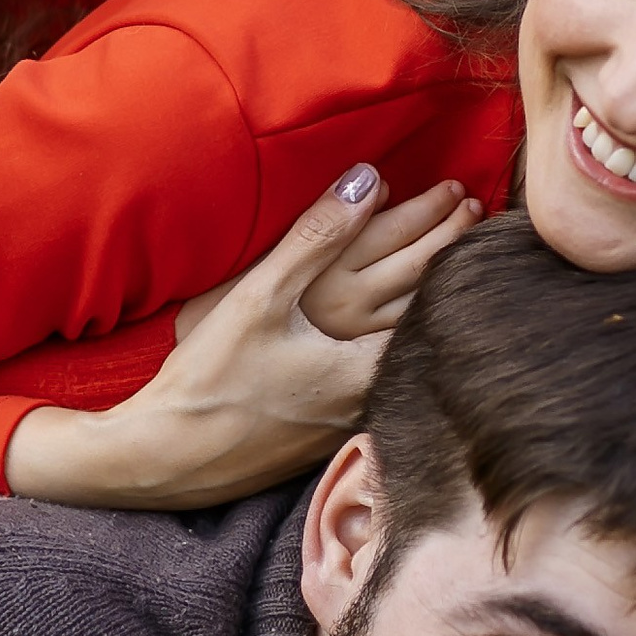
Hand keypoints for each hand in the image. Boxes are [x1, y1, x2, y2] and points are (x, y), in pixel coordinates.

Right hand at [5, 167, 481, 511]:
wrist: (166, 456)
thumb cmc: (210, 378)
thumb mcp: (261, 296)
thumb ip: (317, 236)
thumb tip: (367, 179)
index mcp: (364, 365)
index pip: (430, 294)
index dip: (450, 242)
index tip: (469, 203)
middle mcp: (370, 399)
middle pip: (424, 318)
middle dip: (445, 260)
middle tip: (469, 212)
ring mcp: (352, 421)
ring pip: (404, 348)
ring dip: (422, 296)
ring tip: (440, 253)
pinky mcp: (329, 433)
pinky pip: (377, 373)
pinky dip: (393, 332)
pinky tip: (393, 315)